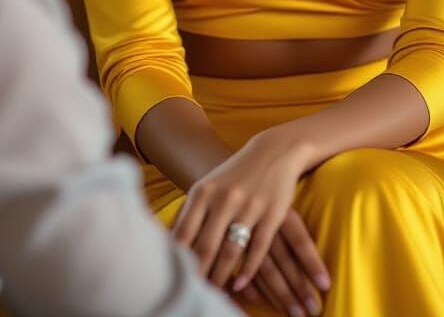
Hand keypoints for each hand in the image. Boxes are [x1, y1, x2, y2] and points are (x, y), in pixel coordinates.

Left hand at [173, 130, 330, 313]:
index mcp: (204, 191)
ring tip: (215, 293)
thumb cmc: (235, 174)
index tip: (173, 279)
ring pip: (231, 251)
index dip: (178, 260)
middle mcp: (225, 198)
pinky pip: (258, 248)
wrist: (274, 150)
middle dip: (198, 275)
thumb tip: (168, 245)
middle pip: (206, 247)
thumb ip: (191, 213)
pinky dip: (248, 270)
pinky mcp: (272, 212)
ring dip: (221, 277)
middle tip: (194, 292)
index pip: (185, 233)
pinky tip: (240, 284)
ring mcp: (250, 205)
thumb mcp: (209, 186)